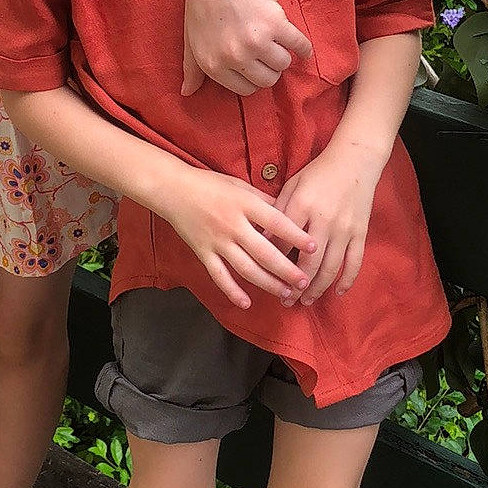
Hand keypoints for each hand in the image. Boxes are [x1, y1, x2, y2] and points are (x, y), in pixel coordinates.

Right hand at [166, 169, 315, 309]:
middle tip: (304, 282)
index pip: (276, 222)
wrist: (173, 189)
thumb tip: (289, 213)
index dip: (295, 236)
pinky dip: (232, 291)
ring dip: (268, 283)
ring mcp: (217, 241)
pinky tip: (246, 303)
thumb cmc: (210, 184)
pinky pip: (219, 276)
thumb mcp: (241, 185)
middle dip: (286, 270)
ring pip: (246, 268)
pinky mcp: (203, 252)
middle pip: (264, 253)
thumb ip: (264, 201)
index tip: (314, 248)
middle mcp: (232, 225)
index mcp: (245, 204)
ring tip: (285, 293)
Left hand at [183, 0, 311, 96]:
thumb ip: (191, 68)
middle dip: (270, 69)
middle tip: (266, 53)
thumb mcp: (190, 38)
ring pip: (282, 64)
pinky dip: (304, 48)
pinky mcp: (275, 25)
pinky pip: (298, 46)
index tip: (255, 66)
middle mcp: (235, 57)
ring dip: (283, 54)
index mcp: (214, 65)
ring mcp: (256, 42)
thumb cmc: (203, 3)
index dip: (252, 78)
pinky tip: (303, 48)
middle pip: (267, 80)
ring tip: (276, 41)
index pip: (245, 89)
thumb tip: (187, 92)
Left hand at [275, 146, 382, 304]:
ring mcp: (345, 229)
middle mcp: (324, 221)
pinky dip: (347, 280)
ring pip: (330, 268)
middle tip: (285, 300)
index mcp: (302, 206)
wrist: (354, 160)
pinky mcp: (361, 232)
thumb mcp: (291, 186)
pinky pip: (355, 262)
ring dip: (317, 288)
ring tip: (306, 301)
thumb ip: (277, 212)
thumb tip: (261, 239)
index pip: (283, 242)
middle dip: (295, 286)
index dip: (272, 263)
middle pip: (307, 263)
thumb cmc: (317, 173)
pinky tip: (337, 292)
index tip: (264, 278)